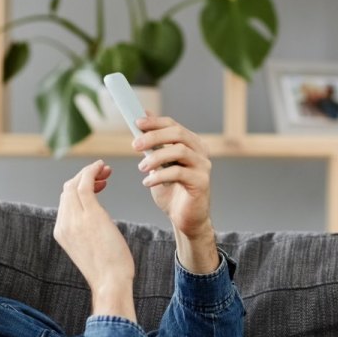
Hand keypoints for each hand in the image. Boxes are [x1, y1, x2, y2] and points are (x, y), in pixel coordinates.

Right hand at [53, 160, 135, 320]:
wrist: (110, 282)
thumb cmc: (108, 270)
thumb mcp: (91, 249)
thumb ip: (87, 233)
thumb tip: (96, 225)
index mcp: (61, 232)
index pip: (65, 200)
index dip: (79, 187)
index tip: (98, 184)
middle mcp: (63, 223)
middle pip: (67, 189)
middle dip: (84, 176)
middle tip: (104, 173)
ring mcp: (74, 219)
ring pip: (74, 183)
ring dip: (89, 172)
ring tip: (106, 169)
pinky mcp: (89, 215)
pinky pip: (85, 184)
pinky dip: (92, 171)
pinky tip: (102, 166)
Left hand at [134, 114, 218, 272]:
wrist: (185, 219)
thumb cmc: (172, 191)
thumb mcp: (159, 164)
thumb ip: (154, 144)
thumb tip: (143, 117)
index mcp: (191, 144)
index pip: (173, 125)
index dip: (155, 122)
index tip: (136, 123)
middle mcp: (200, 152)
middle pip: (177, 134)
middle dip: (153, 137)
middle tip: (134, 145)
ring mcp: (203, 166)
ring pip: (179, 151)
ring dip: (156, 157)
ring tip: (141, 168)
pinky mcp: (202, 182)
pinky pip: (179, 173)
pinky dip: (159, 176)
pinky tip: (148, 183)